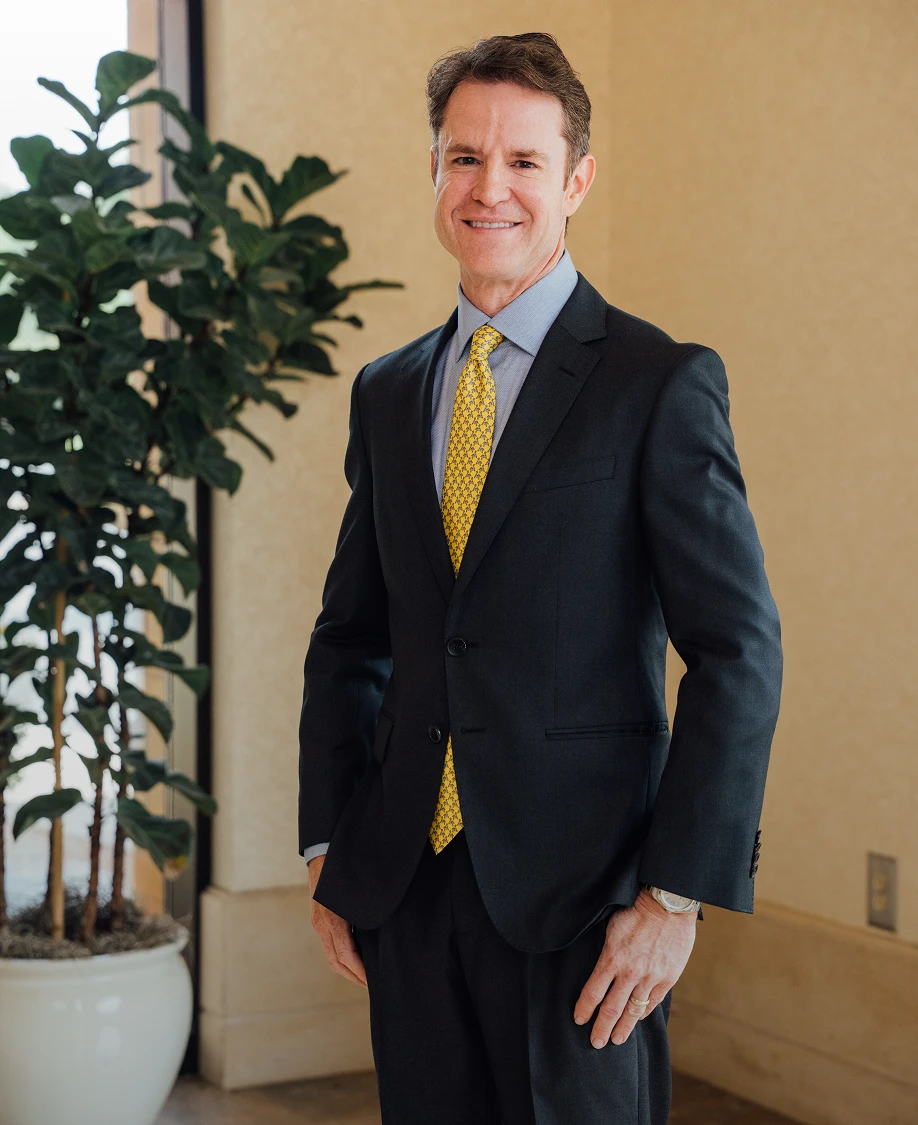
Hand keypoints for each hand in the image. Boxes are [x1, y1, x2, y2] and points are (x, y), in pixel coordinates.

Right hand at [308, 855, 366, 986]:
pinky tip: (356, 957)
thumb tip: (384, 923)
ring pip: (332, 956)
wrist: (321, 851)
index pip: (346, 955)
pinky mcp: (320, 918)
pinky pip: (330, 944)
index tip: (372, 980)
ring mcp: (319, 922)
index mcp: (332, 920)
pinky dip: (342, 957)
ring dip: (347, 970)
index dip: (359, 971)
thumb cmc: (342, 868)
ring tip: (365, 977)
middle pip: (336, 962)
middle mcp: (322, 924)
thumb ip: (366, 909)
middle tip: (372, 986)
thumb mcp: (357, 890)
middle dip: (354, 977)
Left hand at [573, 889, 696, 1047]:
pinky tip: (637, 1019)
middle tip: (595, 1043)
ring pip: (633, 1011)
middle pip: (611, 1009)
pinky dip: (643, 1013)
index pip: (593, 992)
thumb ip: (607, 954)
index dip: (584, 1009)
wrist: (667, 905)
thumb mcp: (611, 928)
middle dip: (601, 1028)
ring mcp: (650, 977)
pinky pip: (652, 1002)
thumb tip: (601, 970)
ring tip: (616, 1040)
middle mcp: (630, 972)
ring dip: (623, 1028)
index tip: (579, 1019)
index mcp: (612, 958)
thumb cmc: (636, 911)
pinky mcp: (667, 978)